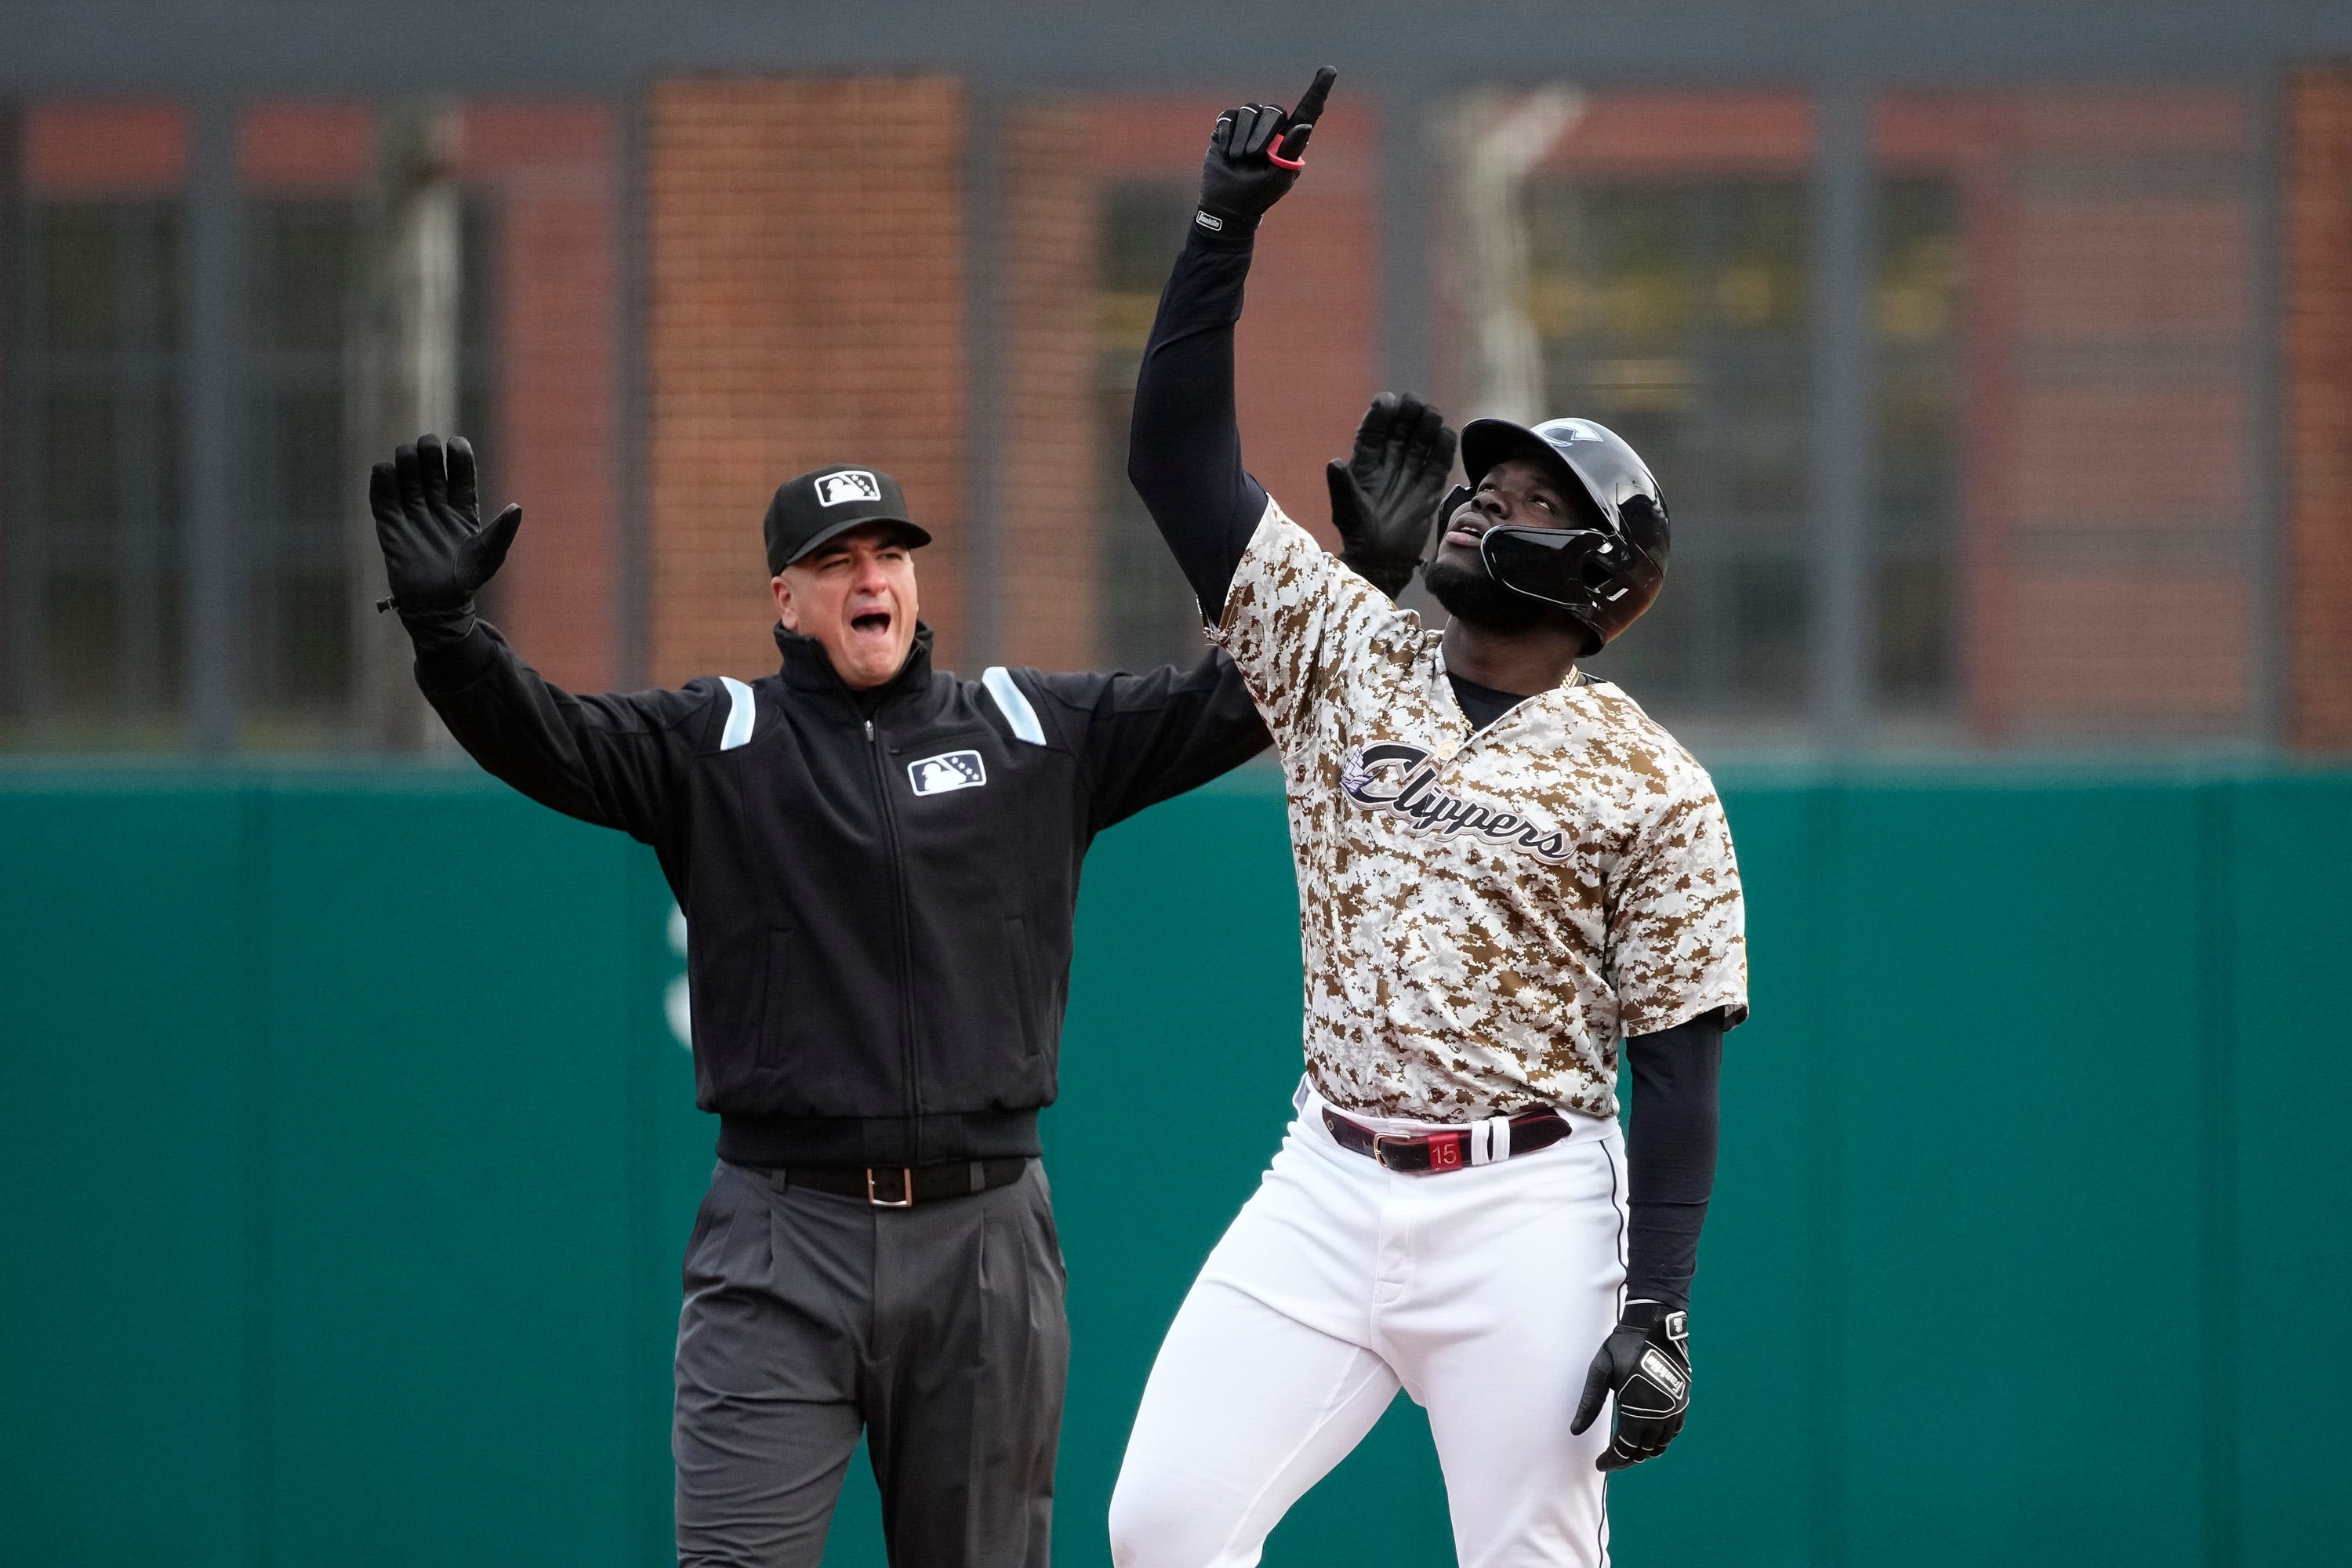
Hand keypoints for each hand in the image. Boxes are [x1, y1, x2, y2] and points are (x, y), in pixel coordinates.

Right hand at [369, 434, 522, 619]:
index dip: (458, 456)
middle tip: (427, 448)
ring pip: (406, 475)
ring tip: (408, 459)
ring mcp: (412, 513)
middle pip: (431, 467)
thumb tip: (516, 507)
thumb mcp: (490, 555)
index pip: (460, 472)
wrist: (437, 605)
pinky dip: (381, 481)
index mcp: (462, 507)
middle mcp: (436, 505)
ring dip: (406, 461)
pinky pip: (382, 498)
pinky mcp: (389, 525)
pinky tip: (385, 471)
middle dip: (428, 452)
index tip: (456, 443)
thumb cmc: (467, 579)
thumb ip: (502, 531)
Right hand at [1196, 66, 1335, 236]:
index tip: (1330, 70)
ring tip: (1239, 158)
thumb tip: (1306, 126)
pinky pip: (1229, 117)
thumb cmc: (1259, 194)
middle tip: (1254, 155)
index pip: (1308, 110)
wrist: (1227, 205)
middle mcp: (1272, 126)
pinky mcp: (1228, 125)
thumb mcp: (1279, 177)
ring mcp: (1249, 124)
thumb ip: (1291, 152)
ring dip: (1242, 138)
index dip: (1319, 90)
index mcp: (1291, 139)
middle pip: (1274, 110)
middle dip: (1263, 133)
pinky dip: (1227, 135)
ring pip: (1250, 111)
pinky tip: (1226, 151)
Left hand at [1328, 392, 1457, 598]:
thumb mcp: (1346, 509)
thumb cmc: (1359, 532)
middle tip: (1413, 403)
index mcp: (1365, 464)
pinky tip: (1446, 434)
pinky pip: (1439, 462)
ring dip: (1426, 426)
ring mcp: (1410, 473)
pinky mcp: (1430, 486)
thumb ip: (1342, 485)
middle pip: (1399, 431)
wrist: (1382, 559)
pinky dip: (1444, 448)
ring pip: (1420, 441)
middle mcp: (1389, 463)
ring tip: (1430, 414)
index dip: (1379, 415)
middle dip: (1406, 415)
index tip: (1387, 399)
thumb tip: (1334, 462)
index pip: (1372, 432)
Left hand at [1569, 1301, 1691, 1470]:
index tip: (1600, 1464)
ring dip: (1645, 1451)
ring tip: (1628, 1451)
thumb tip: (1575, 1430)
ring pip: (1662, 1444)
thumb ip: (1589, 1403)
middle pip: (1644, 1451)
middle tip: (1611, 1459)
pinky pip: (1675, 1430)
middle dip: (1627, 1459)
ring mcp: (1675, 1408)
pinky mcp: (1683, 1400)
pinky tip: (1649, 1436)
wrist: (1654, 1325)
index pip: (1625, 1449)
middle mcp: (1660, 1414)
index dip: (1612, 1461)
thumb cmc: (1623, 1346)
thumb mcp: (1600, 1372)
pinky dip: (1662, 1439)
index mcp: (1637, 1409)